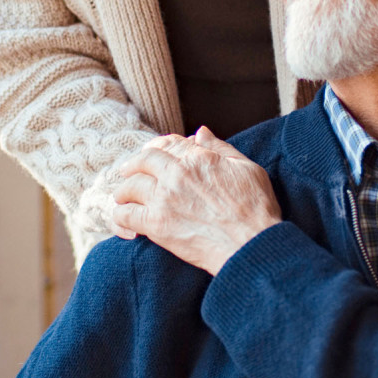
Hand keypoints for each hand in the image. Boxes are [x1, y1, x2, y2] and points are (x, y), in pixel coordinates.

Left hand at [110, 129, 282, 274]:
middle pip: (144, 161)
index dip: (158, 148)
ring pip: (130, 186)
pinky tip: (121, 220)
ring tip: (122, 197)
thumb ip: (221, 148)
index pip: (169, 145)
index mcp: (200, 158)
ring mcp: (164, 198)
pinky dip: (120, 216)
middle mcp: (178, 173)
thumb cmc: (257, 210)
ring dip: (124, 191)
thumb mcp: (247, 168)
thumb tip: (201, 132)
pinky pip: (126, 215)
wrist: (251, 246)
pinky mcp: (157, 224)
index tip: (153, 155)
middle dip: (134, 165)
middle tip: (128, 172)